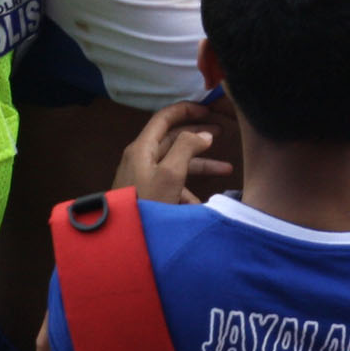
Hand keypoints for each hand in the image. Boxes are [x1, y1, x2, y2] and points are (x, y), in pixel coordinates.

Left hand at [113, 101, 230, 202]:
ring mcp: (144, 176)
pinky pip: (172, 185)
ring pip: (176, 163)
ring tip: (226, 169)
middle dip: (199, 135)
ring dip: (201, 165)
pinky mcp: (148, 194)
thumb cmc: (147, 203)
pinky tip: (202, 204)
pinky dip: (188, 190)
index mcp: (143, 147)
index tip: (209, 110)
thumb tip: (203, 134)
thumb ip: (187, 147)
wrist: (124, 240)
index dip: (188, 110)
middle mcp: (142, 158)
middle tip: (222, 132)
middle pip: (174, 138)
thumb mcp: (170, 173)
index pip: (165, 117)